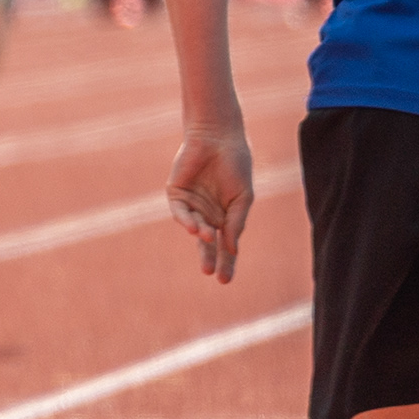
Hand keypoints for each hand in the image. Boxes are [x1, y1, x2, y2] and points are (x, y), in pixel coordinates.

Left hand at [165, 121, 253, 281]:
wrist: (218, 138)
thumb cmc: (236, 165)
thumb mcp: (242, 197)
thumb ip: (236, 222)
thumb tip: (231, 249)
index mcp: (226, 217)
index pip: (226, 245)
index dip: (226, 262)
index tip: (225, 280)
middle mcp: (208, 214)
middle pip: (207, 243)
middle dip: (209, 258)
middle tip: (211, 273)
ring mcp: (192, 205)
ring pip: (194, 228)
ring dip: (200, 235)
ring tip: (206, 237)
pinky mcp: (176, 194)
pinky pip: (180, 213)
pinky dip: (186, 221)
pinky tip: (194, 228)